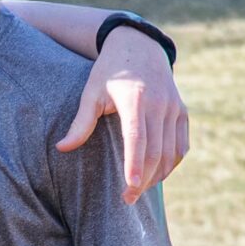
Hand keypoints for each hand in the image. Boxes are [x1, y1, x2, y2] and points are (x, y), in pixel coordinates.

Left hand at [57, 27, 188, 201]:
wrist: (139, 46)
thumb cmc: (109, 72)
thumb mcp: (91, 92)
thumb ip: (80, 122)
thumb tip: (62, 149)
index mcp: (135, 98)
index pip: (137, 138)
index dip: (134, 164)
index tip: (128, 187)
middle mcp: (160, 104)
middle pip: (155, 151)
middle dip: (142, 179)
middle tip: (127, 199)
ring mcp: (174, 108)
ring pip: (171, 151)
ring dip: (157, 175)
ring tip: (139, 190)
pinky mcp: (182, 112)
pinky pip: (182, 145)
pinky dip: (172, 163)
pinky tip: (157, 175)